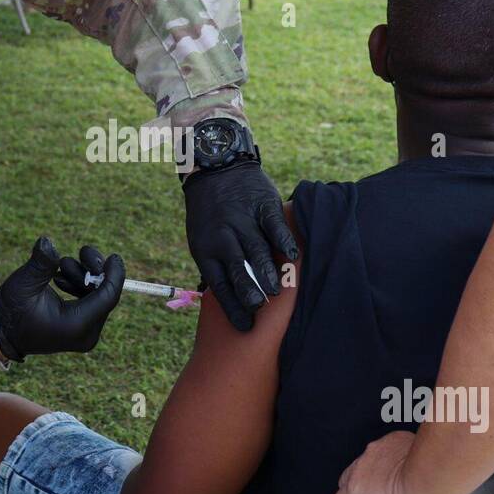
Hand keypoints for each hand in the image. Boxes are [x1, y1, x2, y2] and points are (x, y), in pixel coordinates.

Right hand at [0, 237, 124, 359]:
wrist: (1, 335)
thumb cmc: (11, 311)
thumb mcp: (24, 284)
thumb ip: (40, 263)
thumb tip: (47, 241)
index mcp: (77, 325)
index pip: (108, 297)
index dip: (115, 274)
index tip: (114, 256)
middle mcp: (86, 334)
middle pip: (105, 295)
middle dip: (94, 270)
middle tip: (82, 251)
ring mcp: (84, 334)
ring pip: (97, 297)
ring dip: (83, 277)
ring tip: (59, 268)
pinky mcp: (79, 329)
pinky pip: (90, 303)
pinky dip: (79, 287)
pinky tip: (59, 279)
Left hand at [183, 159, 296, 331]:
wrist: (217, 168)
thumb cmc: (211, 214)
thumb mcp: (203, 239)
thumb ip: (217, 266)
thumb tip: (230, 302)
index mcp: (206, 249)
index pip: (219, 283)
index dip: (232, 306)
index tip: (245, 325)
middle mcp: (223, 236)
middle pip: (236, 268)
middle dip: (248, 289)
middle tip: (259, 307)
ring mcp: (243, 219)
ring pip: (256, 249)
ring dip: (266, 270)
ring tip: (274, 290)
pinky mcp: (262, 205)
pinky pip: (273, 225)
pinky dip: (282, 240)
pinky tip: (290, 256)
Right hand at [332, 431, 437, 493]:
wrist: (432, 478)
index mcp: (355, 491)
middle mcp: (360, 467)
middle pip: (348, 477)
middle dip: (358, 488)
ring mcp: (375, 450)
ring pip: (368, 460)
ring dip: (375, 471)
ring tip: (395, 480)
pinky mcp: (392, 439)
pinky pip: (387, 448)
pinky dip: (393, 457)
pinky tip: (408, 465)